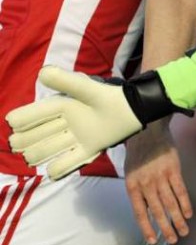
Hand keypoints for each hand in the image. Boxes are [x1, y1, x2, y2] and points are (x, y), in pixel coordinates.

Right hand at [7, 66, 142, 178]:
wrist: (134, 108)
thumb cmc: (108, 95)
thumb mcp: (86, 88)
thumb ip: (65, 81)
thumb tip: (41, 73)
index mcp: (63, 105)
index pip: (39, 113)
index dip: (25, 117)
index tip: (11, 121)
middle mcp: (67, 122)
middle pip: (40, 133)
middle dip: (27, 138)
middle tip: (15, 144)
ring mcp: (77, 137)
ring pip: (51, 148)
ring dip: (40, 152)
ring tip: (29, 157)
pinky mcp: (89, 149)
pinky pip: (70, 162)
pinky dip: (60, 168)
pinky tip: (52, 172)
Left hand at [125, 120, 192, 244]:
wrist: (148, 130)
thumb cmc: (138, 153)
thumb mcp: (131, 173)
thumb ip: (139, 192)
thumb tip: (147, 212)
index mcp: (132, 185)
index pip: (140, 212)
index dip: (147, 228)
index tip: (154, 241)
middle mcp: (146, 183)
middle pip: (157, 211)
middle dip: (166, 228)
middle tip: (174, 240)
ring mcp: (160, 176)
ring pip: (170, 203)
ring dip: (178, 219)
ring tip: (184, 232)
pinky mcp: (173, 169)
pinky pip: (180, 190)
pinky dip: (185, 203)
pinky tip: (188, 214)